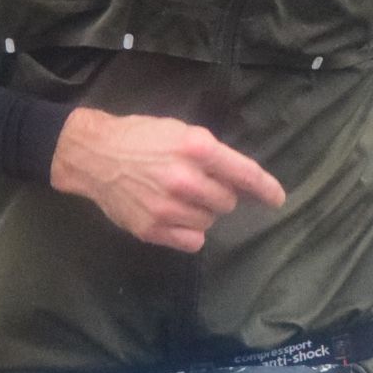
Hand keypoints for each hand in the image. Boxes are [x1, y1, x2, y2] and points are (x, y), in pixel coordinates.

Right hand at [48, 111, 286, 253]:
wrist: (94, 155)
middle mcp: (185, 179)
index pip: (244, 174)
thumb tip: (241, 180)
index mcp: (196, 148)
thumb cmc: (141, 137)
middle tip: (197, 184)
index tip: (277, 199)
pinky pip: (192, 241)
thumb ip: (211, 154)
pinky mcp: (153, 229)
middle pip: (227, 202)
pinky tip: (173, 216)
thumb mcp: (180, 131)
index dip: (265, 189)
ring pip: (210, 221)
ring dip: (202, 212)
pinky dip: (189, 232)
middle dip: (219, 194)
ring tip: (178, 196)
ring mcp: (168, 208)